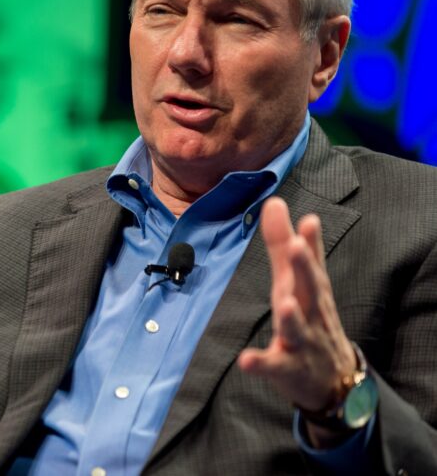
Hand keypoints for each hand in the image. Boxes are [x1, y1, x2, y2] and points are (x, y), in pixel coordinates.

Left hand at [238, 197, 354, 415]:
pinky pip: (274, 366)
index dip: (311, 242)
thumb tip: (274, 201)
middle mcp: (310, 312)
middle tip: (297, 246)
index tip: (309, 220)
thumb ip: (284, 242)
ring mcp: (302, 341)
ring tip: (285, 302)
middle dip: (304, 268)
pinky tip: (246, 360)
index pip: (312, 262)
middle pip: (310, 289)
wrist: (335, 380)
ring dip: (291, 315)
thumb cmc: (312, 318)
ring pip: (297, 327)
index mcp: (311, 290)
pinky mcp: (288, 368)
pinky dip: (261, 363)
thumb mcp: (297, 280)